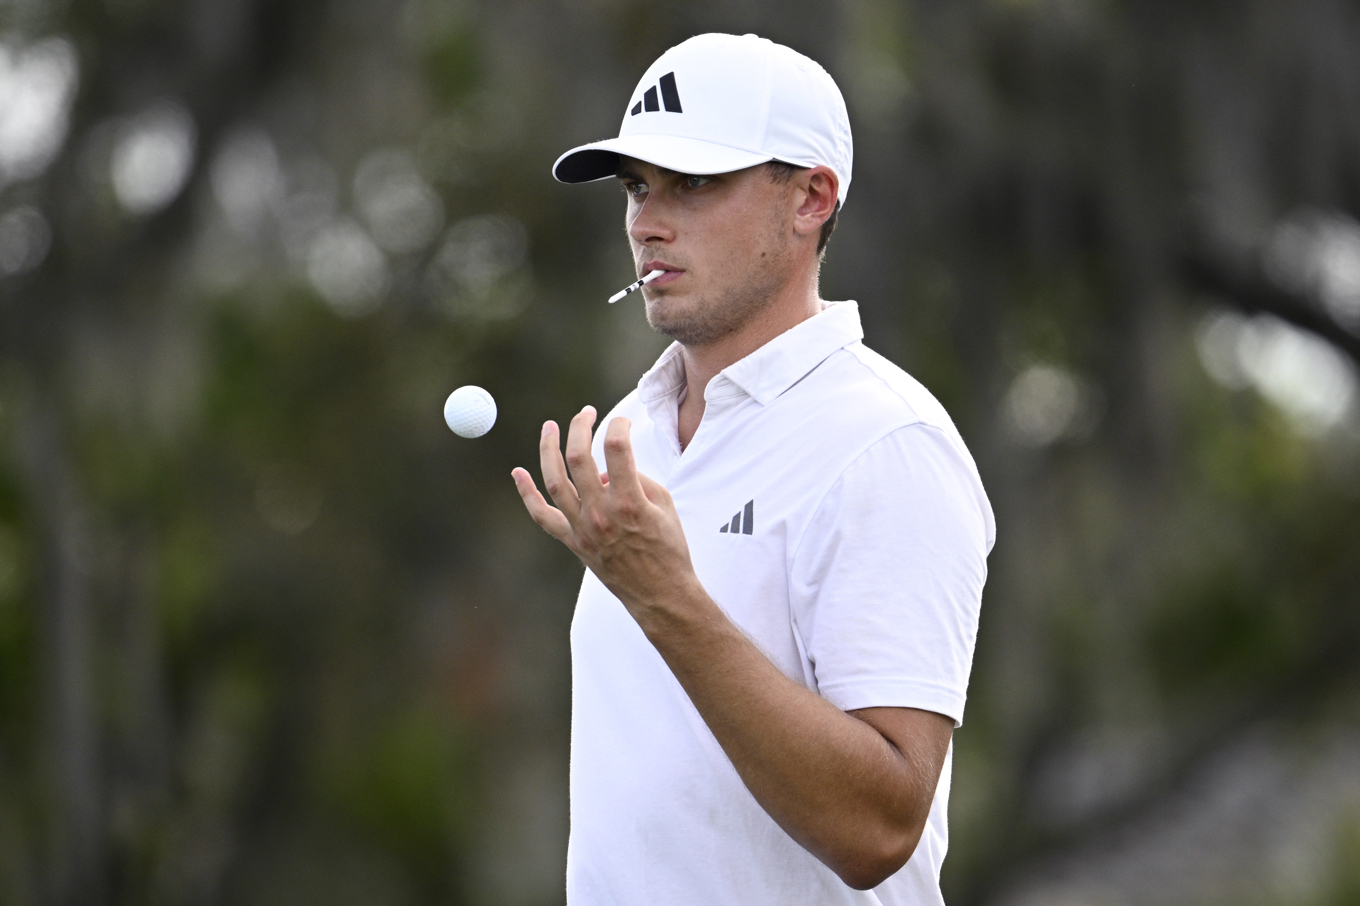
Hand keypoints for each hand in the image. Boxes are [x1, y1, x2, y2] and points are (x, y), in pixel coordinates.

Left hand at [511, 406, 698, 621]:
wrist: (660, 594)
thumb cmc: (669, 549)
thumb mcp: (666, 506)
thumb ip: (638, 479)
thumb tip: (607, 469)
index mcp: (630, 502)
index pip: (617, 448)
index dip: (619, 425)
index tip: (624, 421)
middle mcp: (601, 514)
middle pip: (579, 458)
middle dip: (580, 427)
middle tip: (586, 413)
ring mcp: (583, 529)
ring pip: (554, 481)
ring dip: (548, 449)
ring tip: (549, 427)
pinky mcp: (573, 543)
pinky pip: (542, 516)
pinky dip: (527, 494)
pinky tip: (518, 472)